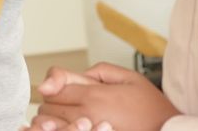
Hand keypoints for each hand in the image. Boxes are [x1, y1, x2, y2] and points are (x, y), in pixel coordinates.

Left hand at [37, 62, 179, 130]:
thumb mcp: (129, 77)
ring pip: (49, 124)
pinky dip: (60, 130)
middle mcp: (86, 115)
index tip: (62, 87)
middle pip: (47, 106)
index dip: (54, 85)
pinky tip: (72, 127)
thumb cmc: (150, 108)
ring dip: (53, 119)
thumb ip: (100, 71)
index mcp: (94, 95)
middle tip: (69, 101)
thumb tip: (78, 74)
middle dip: (54, 101)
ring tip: (68, 117)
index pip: (53, 87)